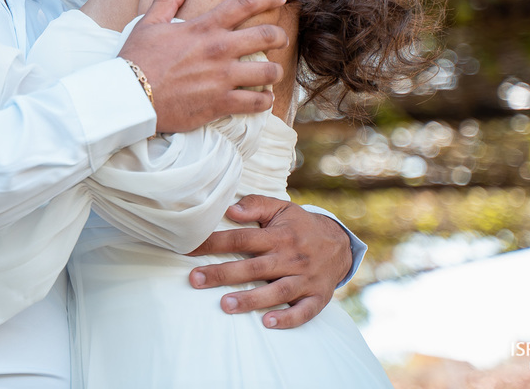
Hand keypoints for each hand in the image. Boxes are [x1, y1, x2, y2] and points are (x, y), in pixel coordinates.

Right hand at [118, 0, 286, 133]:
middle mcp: (218, 50)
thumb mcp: (149, 23)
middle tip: (281, 40)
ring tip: (272, 73)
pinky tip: (263, 99)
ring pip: (268, 72)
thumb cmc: (137, 59)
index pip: (244, 3)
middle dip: (280, 36)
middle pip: (266, 35)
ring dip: (274, 71)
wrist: (129, 97)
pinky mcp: (220, 104)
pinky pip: (256, 103)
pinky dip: (264, 101)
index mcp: (203, 27)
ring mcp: (222, 78)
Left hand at [186, 195, 352, 328]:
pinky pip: (303, 311)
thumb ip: (256, 206)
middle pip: (253, 267)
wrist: (341, 244)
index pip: (241, 239)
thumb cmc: (301, 226)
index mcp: (278, 236)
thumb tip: (230, 209)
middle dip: (223, 274)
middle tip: (195, 280)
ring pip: (276, 291)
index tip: (189, 249)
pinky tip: (267, 323)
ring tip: (225, 305)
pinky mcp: (316, 297)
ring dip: (251, 299)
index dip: (214, 243)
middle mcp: (290, 257)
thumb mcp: (281, 209)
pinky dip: (287, 318)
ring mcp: (304, 279)